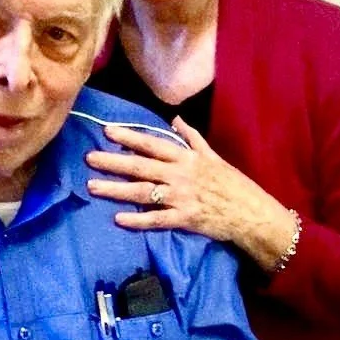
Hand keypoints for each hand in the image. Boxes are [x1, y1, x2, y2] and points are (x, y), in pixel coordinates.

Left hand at [85, 116, 298, 267]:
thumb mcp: (212, 155)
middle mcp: (180, 174)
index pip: (152, 144)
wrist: (250, 213)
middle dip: (112, 161)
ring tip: (92, 186)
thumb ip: (192, 137)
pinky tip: (118, 219)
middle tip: (89, 158)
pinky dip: (137, 220)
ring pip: (142, 191)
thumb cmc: (231, 183)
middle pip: (140, 166)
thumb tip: (175, 119)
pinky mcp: (183, 219)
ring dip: (115, 189)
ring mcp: (180, 197)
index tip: (107, 131)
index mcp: (186, 157)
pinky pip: (156, 219)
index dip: (129, 137)